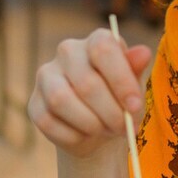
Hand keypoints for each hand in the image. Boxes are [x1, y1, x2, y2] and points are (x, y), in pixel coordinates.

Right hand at [29, 27, 154, 157]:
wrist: (99, 129)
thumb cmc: (120, 100)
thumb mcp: (134, 86)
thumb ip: (136, 70)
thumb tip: (143, 53)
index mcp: (96, 41)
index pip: (103, 49)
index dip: (121, 80)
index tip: (135, 106)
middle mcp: (67, 52)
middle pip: (86, 81)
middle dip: (110, 112)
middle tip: (123, 128)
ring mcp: (46, 76)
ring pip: (61, 100)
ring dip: (90, 123)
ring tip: (105, 131)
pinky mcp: (34, 104)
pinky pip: (49, 122)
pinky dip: (73, 136)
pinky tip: (85, 136)